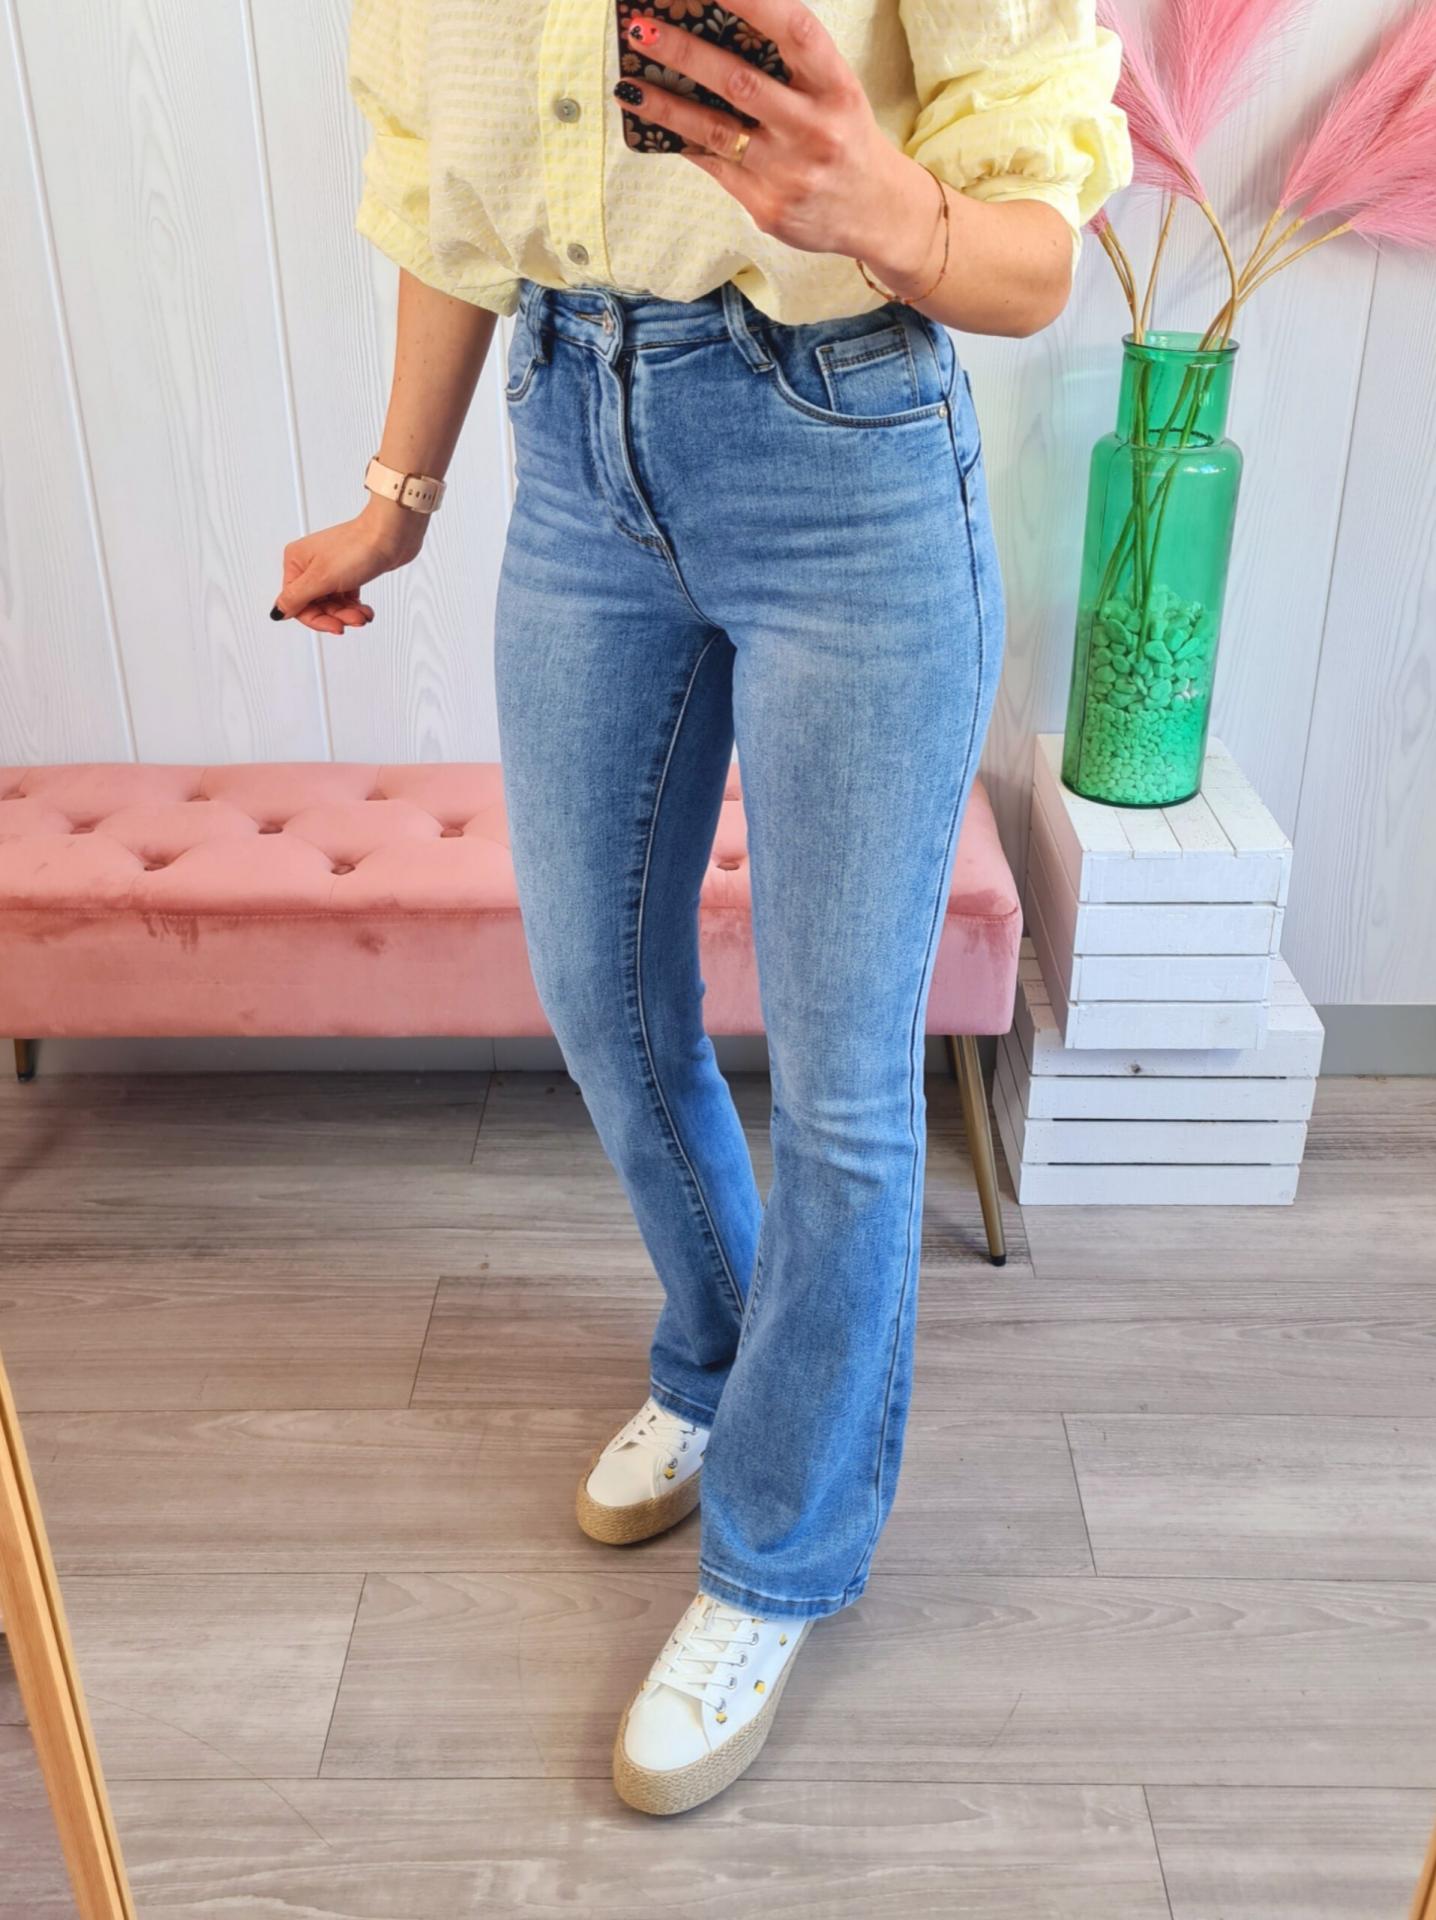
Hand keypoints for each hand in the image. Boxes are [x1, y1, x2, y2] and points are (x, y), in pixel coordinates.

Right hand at [271, 496, 427, 634]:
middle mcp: (310, 564)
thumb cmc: (357, 548)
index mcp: (296, 562)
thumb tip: (277, 612)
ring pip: (332, 604)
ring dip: (348, 613)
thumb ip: (296, 598)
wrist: (391, 534)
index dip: (316, 619)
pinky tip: (365, 610)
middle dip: (337, 616)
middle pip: (316, 605)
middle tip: (354, 620)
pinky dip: (355, 606)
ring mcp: (330, 568)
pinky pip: (346, 598)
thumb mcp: (321, 578)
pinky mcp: (348, 572)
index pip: (296, 603)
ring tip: (363, 615)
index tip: (335, 627)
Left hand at [615, 0, 934, 282]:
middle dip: (684, 52)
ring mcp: (790, 172)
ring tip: (628, 83)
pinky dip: (682, 140)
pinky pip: (714, 166)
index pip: (794, 31)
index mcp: (836, 87)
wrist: (876, 213)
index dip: (752, 1)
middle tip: (640, 29)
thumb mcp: (834, 90)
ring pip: (715, 130)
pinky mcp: (768, 207)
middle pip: (740, 81)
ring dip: (665, 104)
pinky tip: (652, 122)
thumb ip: (789, 63)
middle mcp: (815, 129)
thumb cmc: (844, 137)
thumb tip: (713, 29)